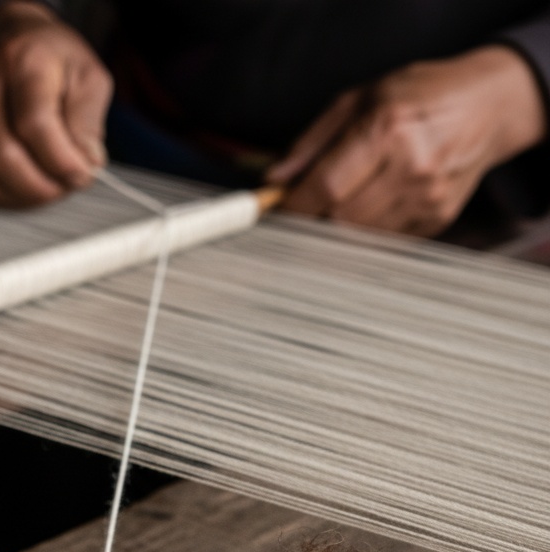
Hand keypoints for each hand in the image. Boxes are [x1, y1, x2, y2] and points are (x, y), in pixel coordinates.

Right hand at [0, 1, 112, 205]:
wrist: (14, 43)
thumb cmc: (55, 64)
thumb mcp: (89, 79)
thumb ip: (88, 123)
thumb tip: (85, 164)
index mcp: (23, 62)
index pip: (34, 123)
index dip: (61, 160)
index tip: (82, 174)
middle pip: (3, 155)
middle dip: (42, 185)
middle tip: (66, 185)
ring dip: (22, 195)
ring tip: (48, 187)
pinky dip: (1, 196)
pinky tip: (24, 187)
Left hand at [266, 46, 547, 235]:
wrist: (490, 106)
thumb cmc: (419, 96)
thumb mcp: (360, 99)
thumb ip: (311, 142)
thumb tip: (274, 180)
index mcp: (388, 129)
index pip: (325, 189)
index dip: (293, 208)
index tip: (275, 211)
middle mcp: (412, 167)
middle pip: (339, 221)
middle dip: (312, 221)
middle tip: (303, 210)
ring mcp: (428, 198)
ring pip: (358, 238)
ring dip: (336, 230)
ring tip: (335, 206)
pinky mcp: (437, 220)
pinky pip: (383, 241)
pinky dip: (364, 232)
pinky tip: (369, 208)